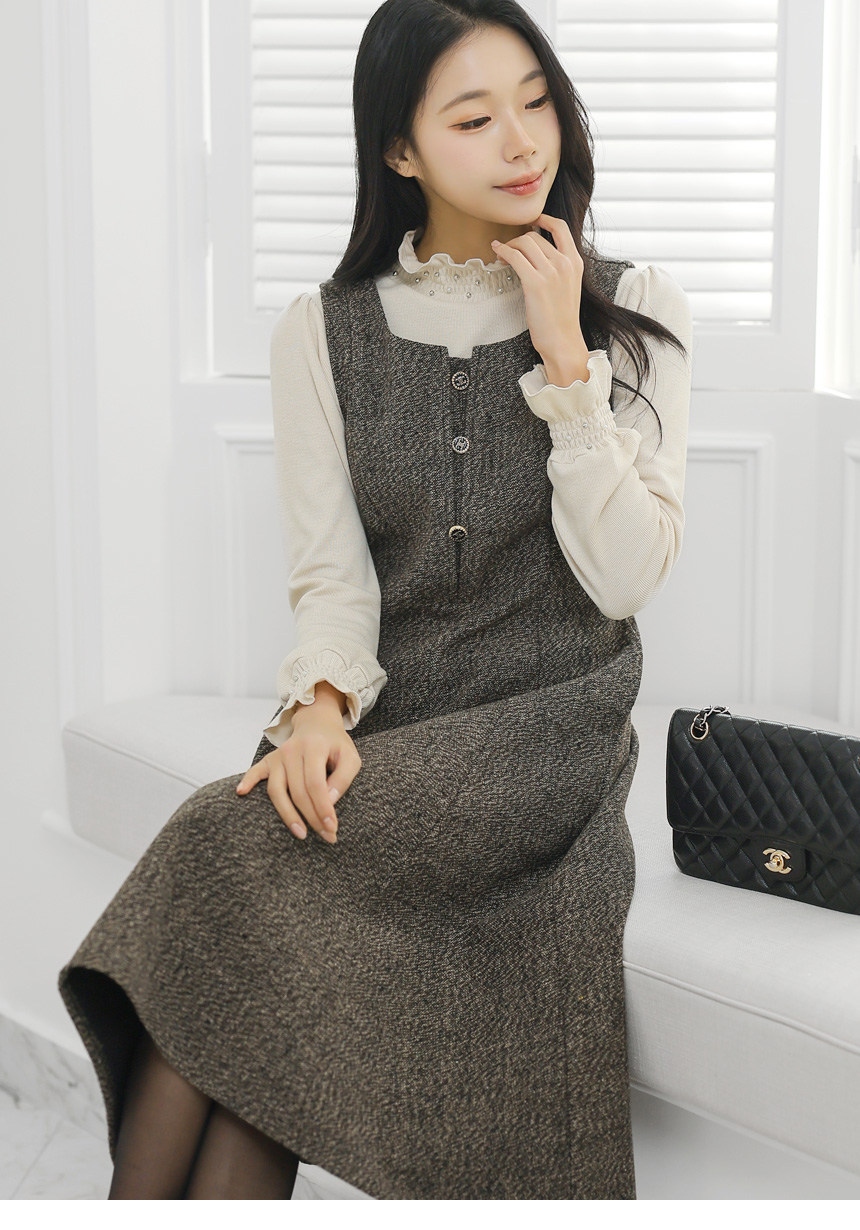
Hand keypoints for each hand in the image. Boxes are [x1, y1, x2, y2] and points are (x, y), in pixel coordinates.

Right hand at [235, 702, 362, 844]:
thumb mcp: (350, 757)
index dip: (323, 808)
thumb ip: (343, 778)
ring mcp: (278, 755)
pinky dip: (248, 781)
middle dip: (312, 817)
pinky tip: (241, 793)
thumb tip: (329, 801)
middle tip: (326, 835)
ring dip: (288, 815)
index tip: (332, 827)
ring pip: (277, 790)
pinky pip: (255, 771)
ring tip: (300, 833)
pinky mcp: (269, 760)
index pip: (316, 784)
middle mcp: (292, 751)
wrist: (317, 722)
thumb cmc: (335, 744)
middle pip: (298, 792)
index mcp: (314, 747)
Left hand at [491, 214, 589, 382]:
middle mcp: (565, 264)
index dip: (544, 218)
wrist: (563, 342)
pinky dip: (503, 251)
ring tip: (500, 253)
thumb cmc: (561, 320)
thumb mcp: (568, 287)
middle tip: (508, 248)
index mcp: (575, 263)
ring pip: (525, 243)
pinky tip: (497, 253)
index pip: (561, 228)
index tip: (531, 220)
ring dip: (509, 245)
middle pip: (536, 236)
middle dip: (518, 239)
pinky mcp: (536, 284)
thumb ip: (559, 269)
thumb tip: (538, 256)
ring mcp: (552, 273)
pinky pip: (515, 257)